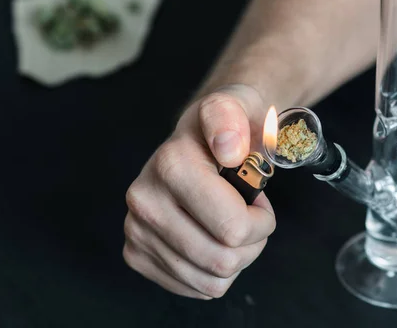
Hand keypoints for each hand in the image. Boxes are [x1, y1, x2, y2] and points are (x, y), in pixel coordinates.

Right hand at [123, 84, 275, 298]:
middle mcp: (144, 199)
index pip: (233, 228)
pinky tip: (212, 238)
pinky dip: (214, 272)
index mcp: (170, 165)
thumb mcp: (236, 108)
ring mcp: (136, 229)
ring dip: (235, 258)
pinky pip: (193, 287)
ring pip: (210, 281)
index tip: (257, 198)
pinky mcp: (136, 252)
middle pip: (222, 260)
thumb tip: (229, 148)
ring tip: (231, 225)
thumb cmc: (226, 129)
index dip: (261, 220)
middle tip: (249, 216)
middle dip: (251, 243)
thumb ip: (232, 118)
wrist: (198, 138)